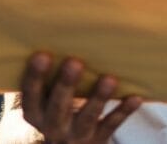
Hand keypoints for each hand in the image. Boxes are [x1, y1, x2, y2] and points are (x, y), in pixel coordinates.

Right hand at [19, 52, 142, 143]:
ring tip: (109, 79)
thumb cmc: (55, 106)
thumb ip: (45, 77)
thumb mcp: (43, 98)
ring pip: (87, 118)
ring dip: (98, 98)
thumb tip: (52, 33)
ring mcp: (76, 135)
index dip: (35, 76)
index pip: (30, 94)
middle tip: (75, 62)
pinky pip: (111, 126)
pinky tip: (135, 97)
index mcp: (35, 111)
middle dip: (66, 85)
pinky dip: (123, 111)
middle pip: (58, 106)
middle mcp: (53, 125)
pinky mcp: (98, 140)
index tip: (41, 54)